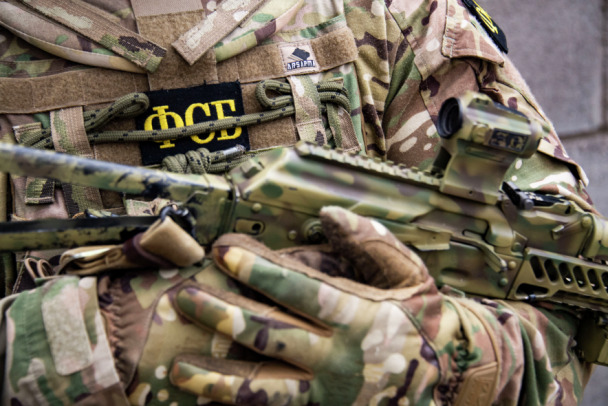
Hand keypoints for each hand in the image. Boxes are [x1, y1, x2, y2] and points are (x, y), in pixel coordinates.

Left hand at [169, 207, 506, 404]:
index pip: (302, 292)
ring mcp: (329, 395)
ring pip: (264, 390)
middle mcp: (339, 359)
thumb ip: (372, 242)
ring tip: (178, 368)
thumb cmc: (423, 319)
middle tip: (184, 298)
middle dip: (223, 316)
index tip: (224, 253)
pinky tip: (208, 401)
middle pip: (271, 337)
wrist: (449, 378)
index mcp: (360, 318)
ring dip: (218, 378)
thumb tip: (330, 213)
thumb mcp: (410, 274)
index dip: (261, 272)